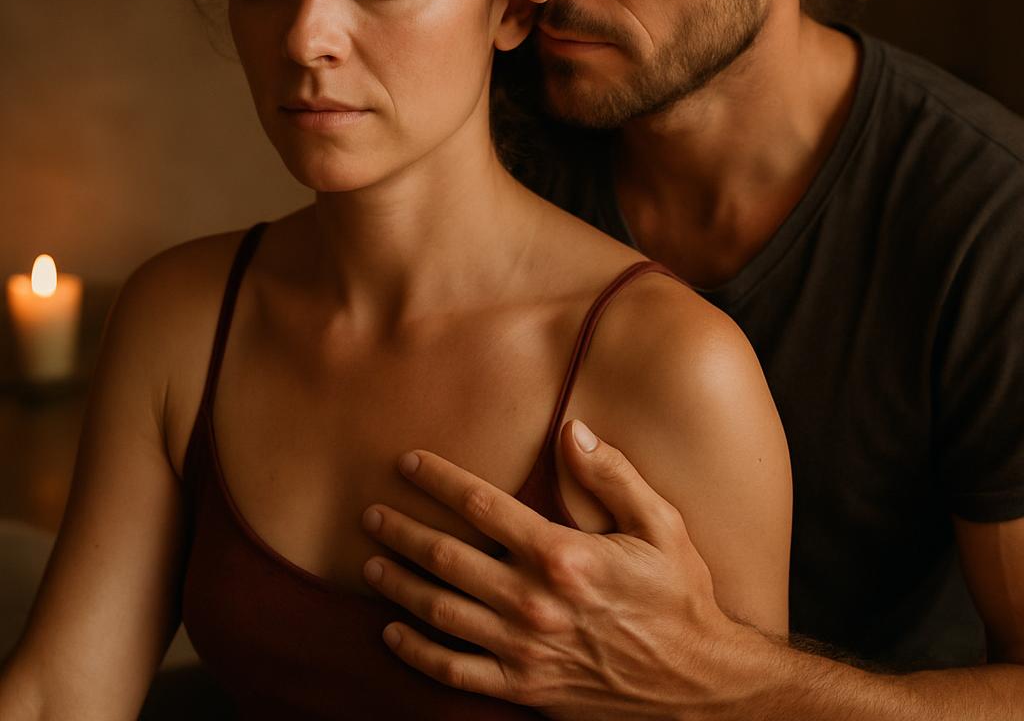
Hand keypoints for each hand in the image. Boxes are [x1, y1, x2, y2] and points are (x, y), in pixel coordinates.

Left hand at [361, 420, 762, 718]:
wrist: (698, 684)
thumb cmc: (680, 596)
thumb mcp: (661, 525)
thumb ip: (614, 474)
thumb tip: (572, 430)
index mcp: (562, 555)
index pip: (482, 506)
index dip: (440, 480)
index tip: (409, 462)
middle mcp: (534, 601)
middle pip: (447, 557)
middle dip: (403, 530)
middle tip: (372, 513)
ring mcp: (524, 648)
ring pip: (440, 611)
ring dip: (399, 583)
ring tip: (371, 561)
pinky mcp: (523, 686)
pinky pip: (453, 670)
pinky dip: (417, 651)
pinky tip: (393, 631)